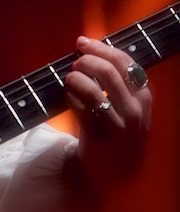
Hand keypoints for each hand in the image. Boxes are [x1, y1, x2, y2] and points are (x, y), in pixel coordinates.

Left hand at [65, 36, 151, 189]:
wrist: (113, 169)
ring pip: (93, 89)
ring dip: (76, 78)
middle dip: (86, 61)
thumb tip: (88, 47)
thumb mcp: (126, 105)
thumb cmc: (115, 128)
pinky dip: (70, 96)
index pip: (125, 62)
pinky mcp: (100, 136)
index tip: (82, 42)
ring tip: (70, 79)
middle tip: (75, 64)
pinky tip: (68, 95)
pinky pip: (80, 107)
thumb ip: (115, 80)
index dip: (101, 48)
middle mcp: (135, 110)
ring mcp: (119, 124)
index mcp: (143, 97)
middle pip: (108, 72)